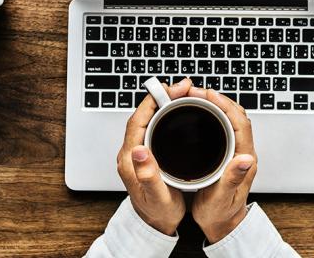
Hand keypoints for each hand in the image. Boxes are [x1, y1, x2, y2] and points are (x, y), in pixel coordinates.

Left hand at [116, 78, 192, 234]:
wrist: (154, 224)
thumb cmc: (157, 213)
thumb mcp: (156, 197)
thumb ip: (147, 175)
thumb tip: (139, 150)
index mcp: (130, 160)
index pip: (137, 121)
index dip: (153, 101)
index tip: (170, 90)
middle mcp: (131, 153)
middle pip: (143, 115)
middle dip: (162, 97)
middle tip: (183, 87)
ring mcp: (138, 152)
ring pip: (149, 118)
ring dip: (164, 103)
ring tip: (183, 94)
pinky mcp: (146, 153)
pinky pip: (153, 126)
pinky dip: (166, 114)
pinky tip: (178, 111)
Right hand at [189, 89, 257, 243]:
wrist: (223, 224)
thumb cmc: (220, 214)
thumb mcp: (222, 198)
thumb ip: (233, 179)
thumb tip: (246, 159)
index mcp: (244, 160)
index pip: (240, 123)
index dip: (225, 105)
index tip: (208, 95)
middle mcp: (243, 152)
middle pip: (236, 115)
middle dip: (217, 99)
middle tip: (195, 91)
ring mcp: (237, 150)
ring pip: (231, 118)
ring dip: (216, 104)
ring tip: (196, 97)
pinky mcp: (229, 151)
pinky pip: (224, 125)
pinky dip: (213, 114)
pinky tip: (199, 112)